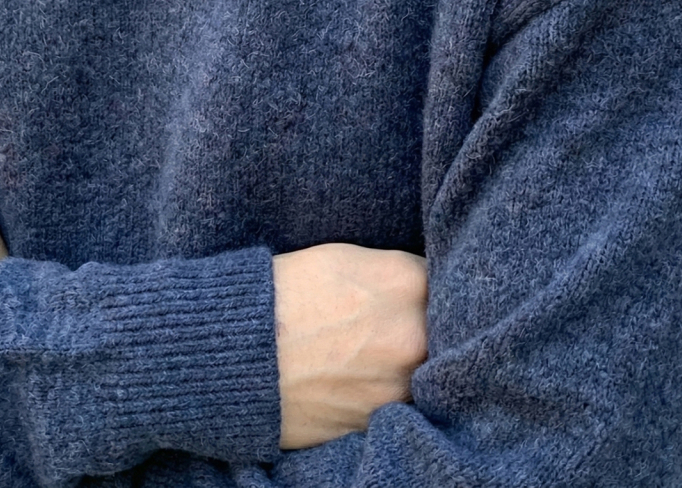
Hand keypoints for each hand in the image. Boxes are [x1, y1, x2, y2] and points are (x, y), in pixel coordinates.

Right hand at [272, 241, 428, 449]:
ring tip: (373, 351)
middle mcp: (413, 337)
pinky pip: (400, 404)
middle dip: (426, 326)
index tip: (421, 291)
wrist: (232, 354)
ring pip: (427, 372)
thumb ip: (394, 272)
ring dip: (410, 363)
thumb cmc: (283, 293)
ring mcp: (398, 386)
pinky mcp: (377, 423)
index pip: (448, 282)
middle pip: (445, 330)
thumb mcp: (343, 258)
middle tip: (396, 322)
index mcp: (407, 284)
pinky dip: (386, 392)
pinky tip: (359, 377)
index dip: (432, 287)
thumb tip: (422, 284)